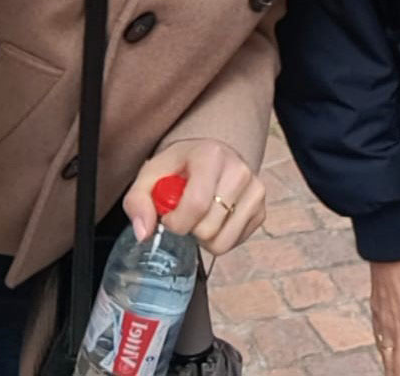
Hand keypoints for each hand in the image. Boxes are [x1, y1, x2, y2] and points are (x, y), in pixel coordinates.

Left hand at [123, 138, 264, 255]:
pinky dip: (219, 239)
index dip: (176, 222)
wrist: (209, 156)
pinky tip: (213, 220)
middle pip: (209, 229)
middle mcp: (239, 171)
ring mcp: (255, 191)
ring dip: (204, 238)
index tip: (167, 216)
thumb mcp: (150, 175)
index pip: (196, 205)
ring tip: (199, 218)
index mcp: (211, 155)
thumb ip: (137, 201)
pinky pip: (235, 244)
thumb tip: (144, 233)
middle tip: (184, 214)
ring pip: (223, 242)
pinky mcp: (261, 209)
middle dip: (189, 230)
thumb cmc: (179, 166)